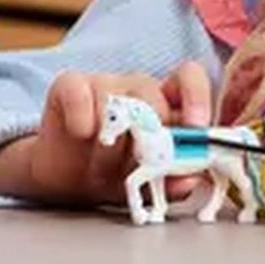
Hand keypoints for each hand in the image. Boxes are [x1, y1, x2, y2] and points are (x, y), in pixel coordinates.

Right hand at [0, 65, 215, 209]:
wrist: (68, 182)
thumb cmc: (117, 174)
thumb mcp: (151, 185)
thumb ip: (174, 181)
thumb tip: (190, 180)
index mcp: (167, 105)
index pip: (189, 78)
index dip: (196, 98)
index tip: (195, 128)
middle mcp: (138, 89)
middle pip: (152, 96)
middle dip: (145, 140)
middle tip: (136, 166)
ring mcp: (103, 83)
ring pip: (114, 101)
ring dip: (109, 144)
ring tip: (102, 168)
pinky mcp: (69, 86)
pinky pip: (78, 93)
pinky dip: (81, 118)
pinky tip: (81, 135)